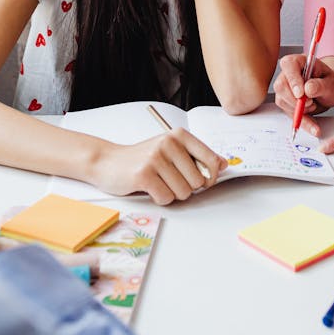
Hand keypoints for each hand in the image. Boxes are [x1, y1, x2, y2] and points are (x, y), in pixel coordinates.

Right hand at [91, 128, 227, 204]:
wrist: (109, 162)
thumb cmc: (143, 158)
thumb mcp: (172, 151)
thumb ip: (197, 156)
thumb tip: (224, 164)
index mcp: (180, 135)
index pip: (211, 159)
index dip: (211, 176)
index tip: (203, 181)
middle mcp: (169, 142)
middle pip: (198, 181)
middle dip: (187, 188)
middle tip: (171, 181)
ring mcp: (156, 157)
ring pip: (183, 192)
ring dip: (173, 194)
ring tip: (160, 183)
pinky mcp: (144, 174)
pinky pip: (166, 198)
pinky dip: (160, 199)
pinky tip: (150, 188)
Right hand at [273, 55, 333, 136]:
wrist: (331, 90)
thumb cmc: (331, 82)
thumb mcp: (332, 83)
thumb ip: (321, 85)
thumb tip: (308, 89)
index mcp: (300, 61)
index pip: (289, 65)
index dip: (293, 79)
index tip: (301, 94)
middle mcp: (289, 73)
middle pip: (281, 85)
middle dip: (295, 99)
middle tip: (311, 103)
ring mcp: (285, 88)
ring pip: (282, 101)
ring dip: (299, 110)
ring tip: (315, 106)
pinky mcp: (286, 102)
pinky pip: (289, 114)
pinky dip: (302, 122)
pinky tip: (313, 127)